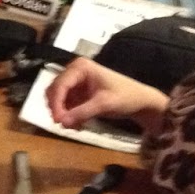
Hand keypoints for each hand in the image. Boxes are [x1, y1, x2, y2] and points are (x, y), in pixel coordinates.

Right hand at [45, 57, 169, 131]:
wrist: (139, 101)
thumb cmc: (125, 97)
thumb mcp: (104, 104)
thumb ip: (82, 112)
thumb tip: (61, 122)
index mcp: (80, 67)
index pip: (60, 85)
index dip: (56, 103)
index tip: (57, 121)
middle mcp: (74, 71)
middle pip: (54, 90)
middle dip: (58, 109)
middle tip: (66, 126)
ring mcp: (75, 82)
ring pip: (57, 99)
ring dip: (63, 113)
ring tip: (76, 126)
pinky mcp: (76, 93)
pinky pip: (64, 105)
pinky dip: (68, 115)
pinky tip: (79, 124)